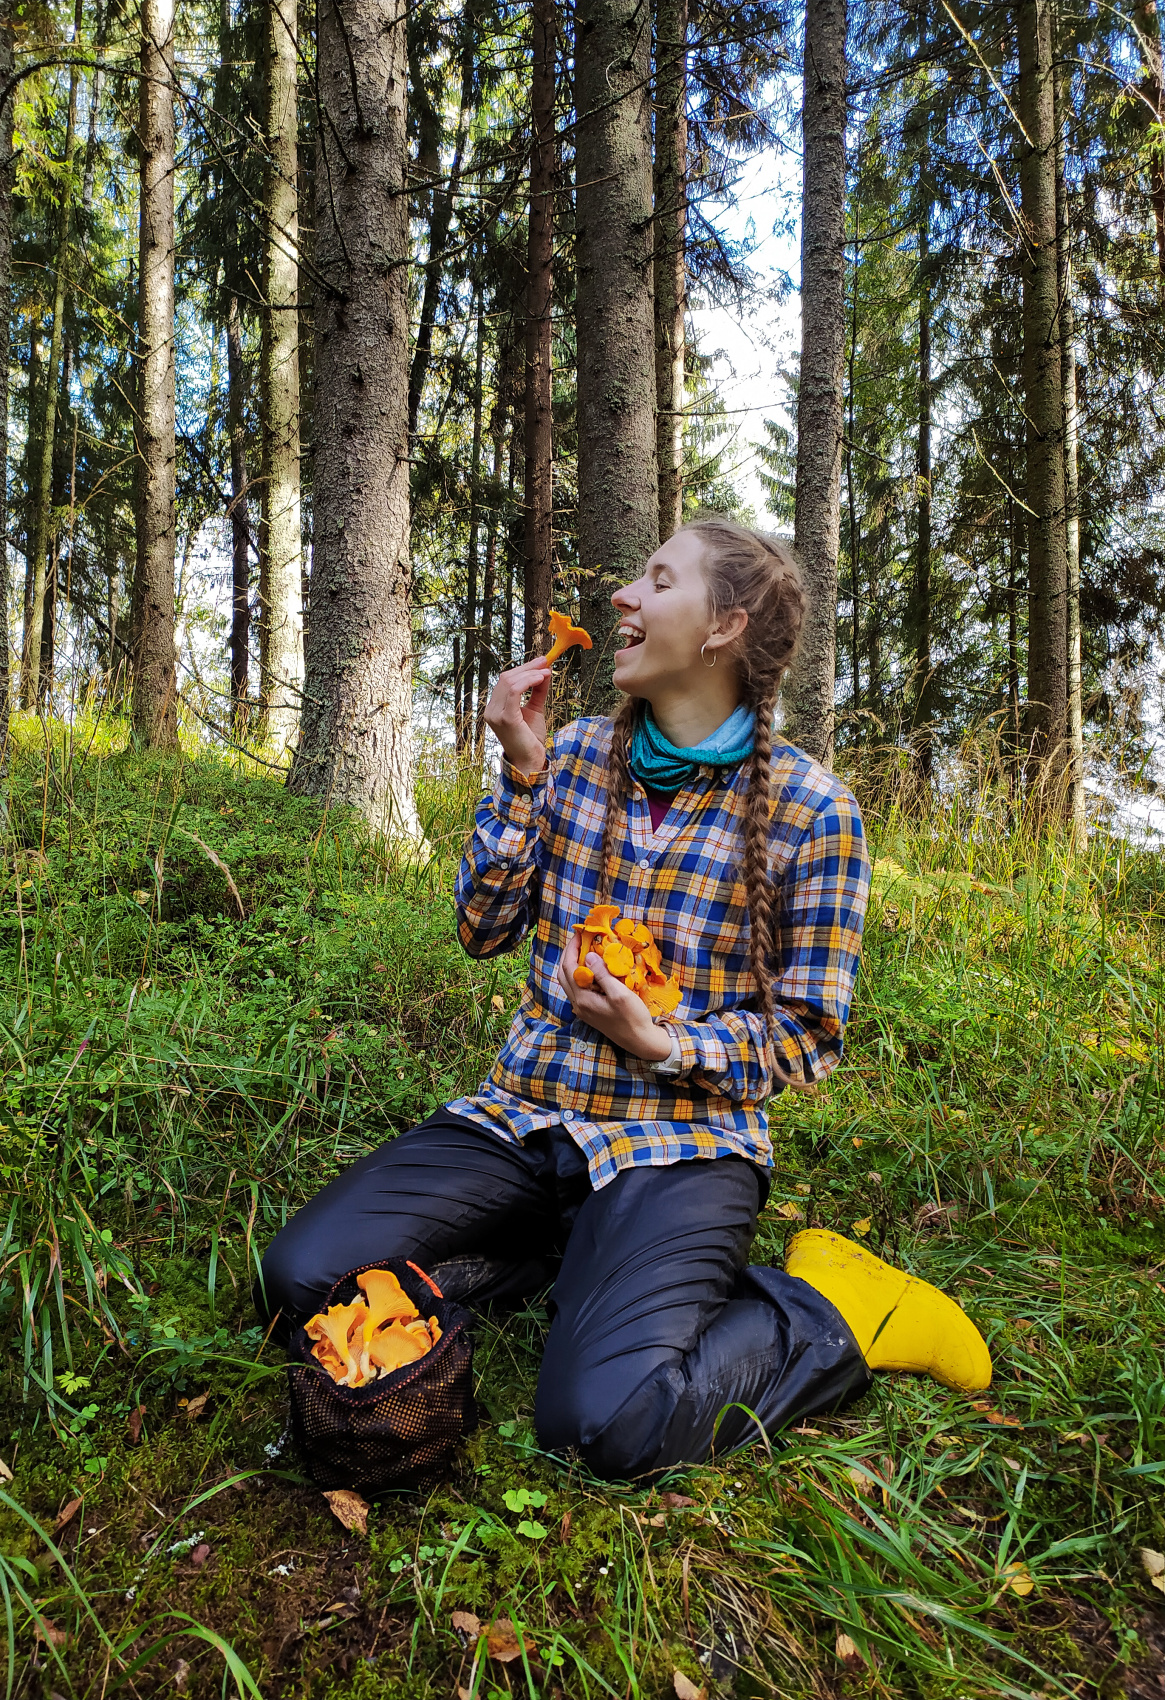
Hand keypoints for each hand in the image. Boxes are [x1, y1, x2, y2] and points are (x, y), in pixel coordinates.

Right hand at [484, 659, 551, 776]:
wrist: (530, 760)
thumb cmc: (530, 739)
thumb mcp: (535, 709)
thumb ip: (537, 691)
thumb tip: (544, 672)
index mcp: (495, 707)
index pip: (506, 681)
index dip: (523, 669)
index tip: (541, 662)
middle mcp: (491, 709)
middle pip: (506, 678)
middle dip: (527, 667)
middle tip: (545, 662)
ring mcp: (495, 714)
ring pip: (510, 682)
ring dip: (530, 673)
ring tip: (546, 671)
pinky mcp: (505, 718)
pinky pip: (514, 691)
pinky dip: (528, 681)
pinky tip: (541, 679)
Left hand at [557, 932, 674, 1061]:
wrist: (640, 1041)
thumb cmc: (633, 1018)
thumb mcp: (619, 994)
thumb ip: (602, 975)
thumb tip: (587, 956)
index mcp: (582, 999)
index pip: (568, 968)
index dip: (572, 948)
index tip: (581, 933)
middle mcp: (578, 1004)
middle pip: (564, 974)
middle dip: (569, 954)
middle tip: (581, 939)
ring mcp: (583, 1009)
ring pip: (570, 981)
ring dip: (574, 964)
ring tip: (586, 949)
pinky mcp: (590, 1011)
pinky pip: (579, 988)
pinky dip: (581, 974)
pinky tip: (593, 968)